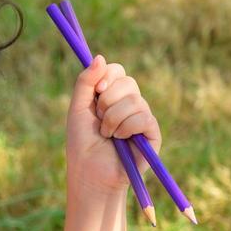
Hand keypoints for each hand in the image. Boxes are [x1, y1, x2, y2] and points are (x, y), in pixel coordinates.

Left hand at [64, 55, 163, 194]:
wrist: (90, 173)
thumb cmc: (82, 145)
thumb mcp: (78, 109)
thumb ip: (85, 82)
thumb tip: (101, 56)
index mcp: (112, 96)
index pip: (118, 71)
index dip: (107, 76)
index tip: (96, 92)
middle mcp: (130, 104)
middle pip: (128, 82)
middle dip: (107, 101)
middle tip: (99, 120)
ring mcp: (142, 118)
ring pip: (135, 100)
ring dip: (114, 118)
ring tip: (107, 135)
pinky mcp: (152, 134)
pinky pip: (144, 117)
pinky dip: (127, 127)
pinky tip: (120, 140)